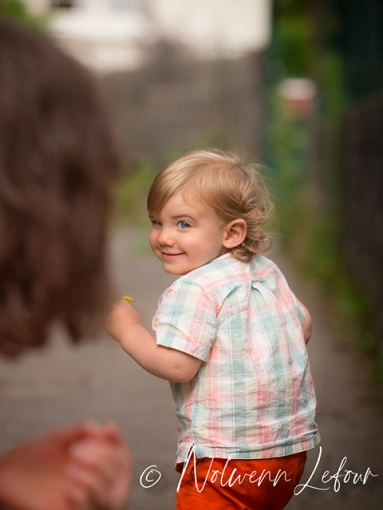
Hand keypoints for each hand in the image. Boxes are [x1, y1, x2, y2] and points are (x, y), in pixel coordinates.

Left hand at [0, 422, 130, 509]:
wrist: (7, 476)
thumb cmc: (35, 456)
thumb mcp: (60, 438)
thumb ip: (82, 431)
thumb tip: (104, 428)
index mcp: (97, 465)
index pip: (122, 459)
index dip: (117, 446)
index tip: (106, 431)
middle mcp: (95, 485)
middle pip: (118, 477)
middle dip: (101, 461)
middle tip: (75, 452)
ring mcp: (85, 501)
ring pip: (108, 499)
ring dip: (94, 481)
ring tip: (70, 470)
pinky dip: (83, 499)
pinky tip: (68, 487)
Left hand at [104, 299, 140, 343]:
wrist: (129, 334)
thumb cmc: (135, 324)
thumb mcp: (134, 313)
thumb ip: (129, 309)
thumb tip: (126, 310)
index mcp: (123, 304)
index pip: (122, 302)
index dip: (124, 307)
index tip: (126, 311)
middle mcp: (115, 308)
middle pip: (115, 307)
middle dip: (118, 311)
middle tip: (122, 318)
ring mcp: (109, 315)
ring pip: (110, 314)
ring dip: (113, 317)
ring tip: (119, 325)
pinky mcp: (106, 322)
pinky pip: (107, 321)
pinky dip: (110, 324)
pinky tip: (115, 328)